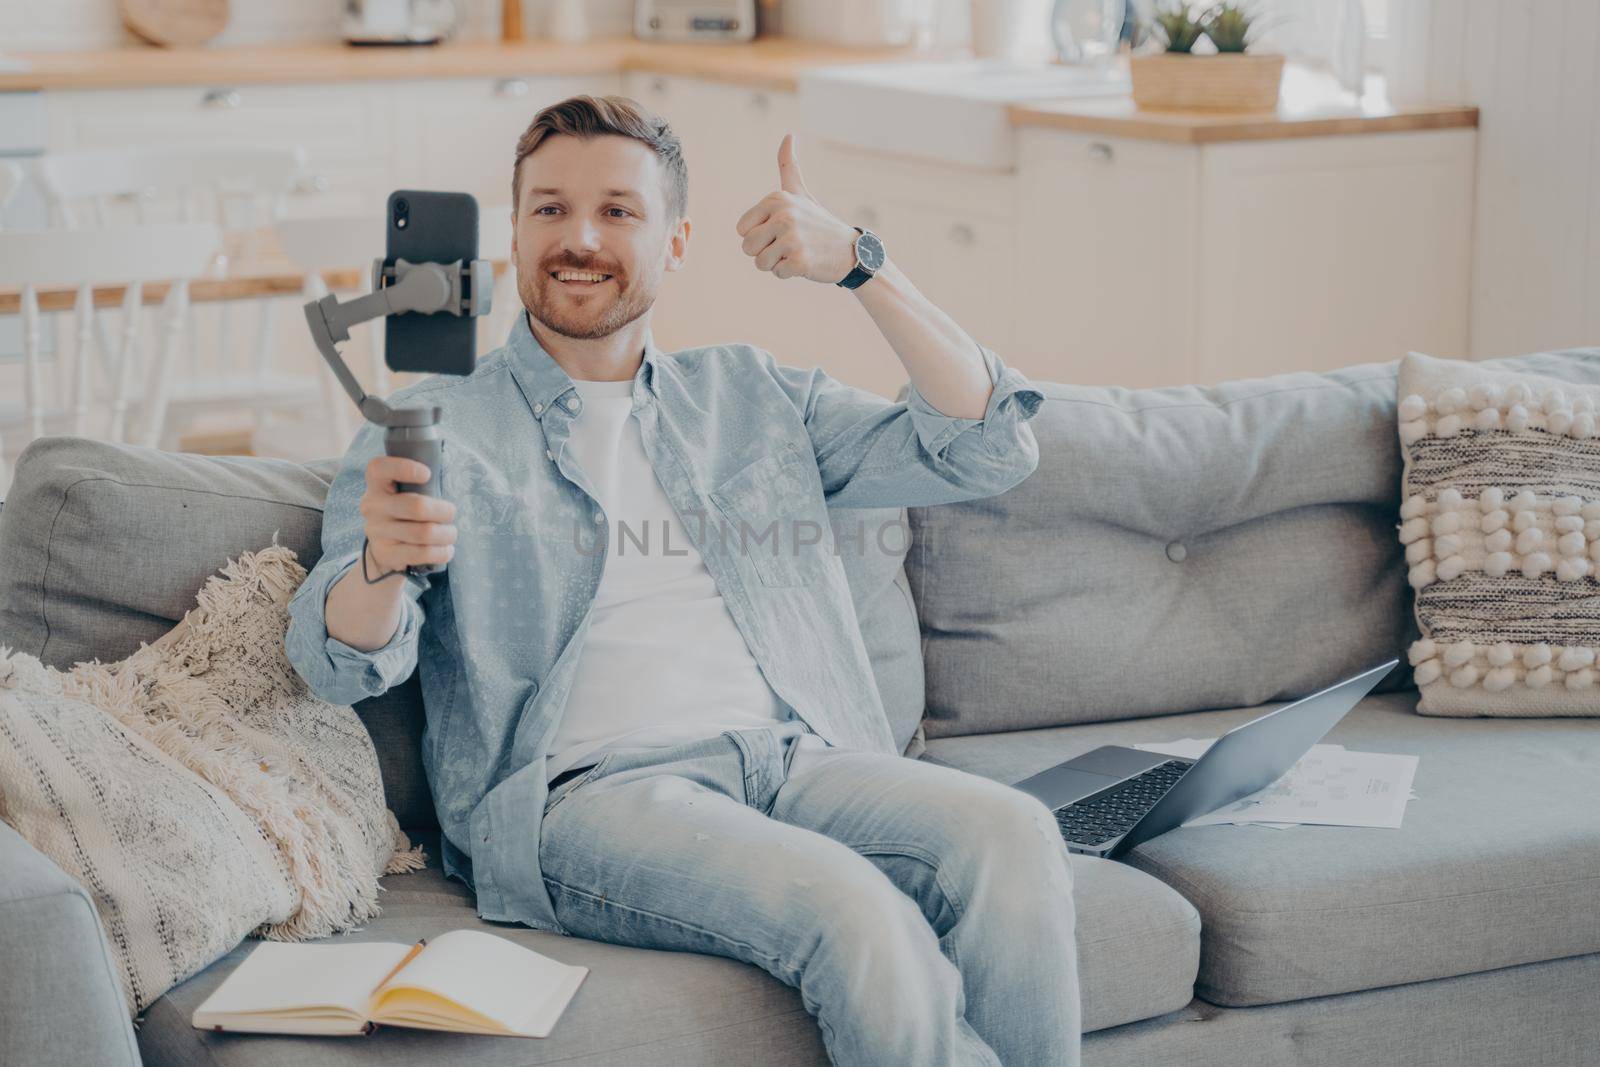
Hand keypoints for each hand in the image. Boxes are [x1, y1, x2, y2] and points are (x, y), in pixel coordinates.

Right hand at [359, 456, 456, 574]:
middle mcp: (372, 506)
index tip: (428, 474)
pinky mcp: (386, 553)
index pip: (380, 468)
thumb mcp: (404, 491)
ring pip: (424, 533)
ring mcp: (377, 531)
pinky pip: (423, 553)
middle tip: (451, 513)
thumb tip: (447, 479)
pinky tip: (446, 549)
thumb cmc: (404, 509)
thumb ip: (418, 482)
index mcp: (376, 483)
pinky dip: (442, 552)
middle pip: (417, 507)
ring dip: (447, 534)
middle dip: (445, 512)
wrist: (384, 546)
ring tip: (450, 534)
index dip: (405, 468)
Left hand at [735, 133, 860, 283]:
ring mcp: (792, 238)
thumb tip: (788, 134)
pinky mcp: (800, 261)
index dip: (759, 236)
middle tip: (787, 246)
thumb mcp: (801, 193)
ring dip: (776, 264)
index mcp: (776, 199)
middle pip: (747, 247)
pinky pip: (777, 274)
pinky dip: (789, 273)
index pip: (742, 229)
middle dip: (764, 252)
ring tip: (796, 253)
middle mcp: (783, 216)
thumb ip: (788, 166)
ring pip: (760, 263)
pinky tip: (805, 263)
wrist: (850, 250)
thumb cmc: (819, 223)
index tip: (779, 231)